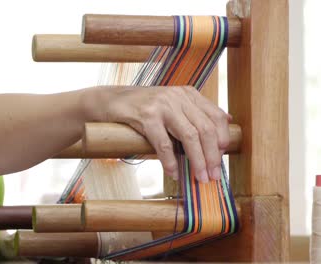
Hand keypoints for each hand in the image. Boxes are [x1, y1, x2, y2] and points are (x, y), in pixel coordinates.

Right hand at [86, 85, 230, 182]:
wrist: (110, 101)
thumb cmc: (142, 108)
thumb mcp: (171, 105)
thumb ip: (193, 113)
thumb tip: (225, 124)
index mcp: (187, 94)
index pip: (215, 116)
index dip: (222, 139)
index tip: (222, 159)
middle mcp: (178, 97)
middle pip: (205, 129)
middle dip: (213, 156)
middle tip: (214, 176)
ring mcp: (162, 105)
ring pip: (189, 136)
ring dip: (197, 161)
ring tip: (200, 177)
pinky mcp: (146, 116)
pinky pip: (164, 144)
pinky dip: (170, 161)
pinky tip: (174, 173)